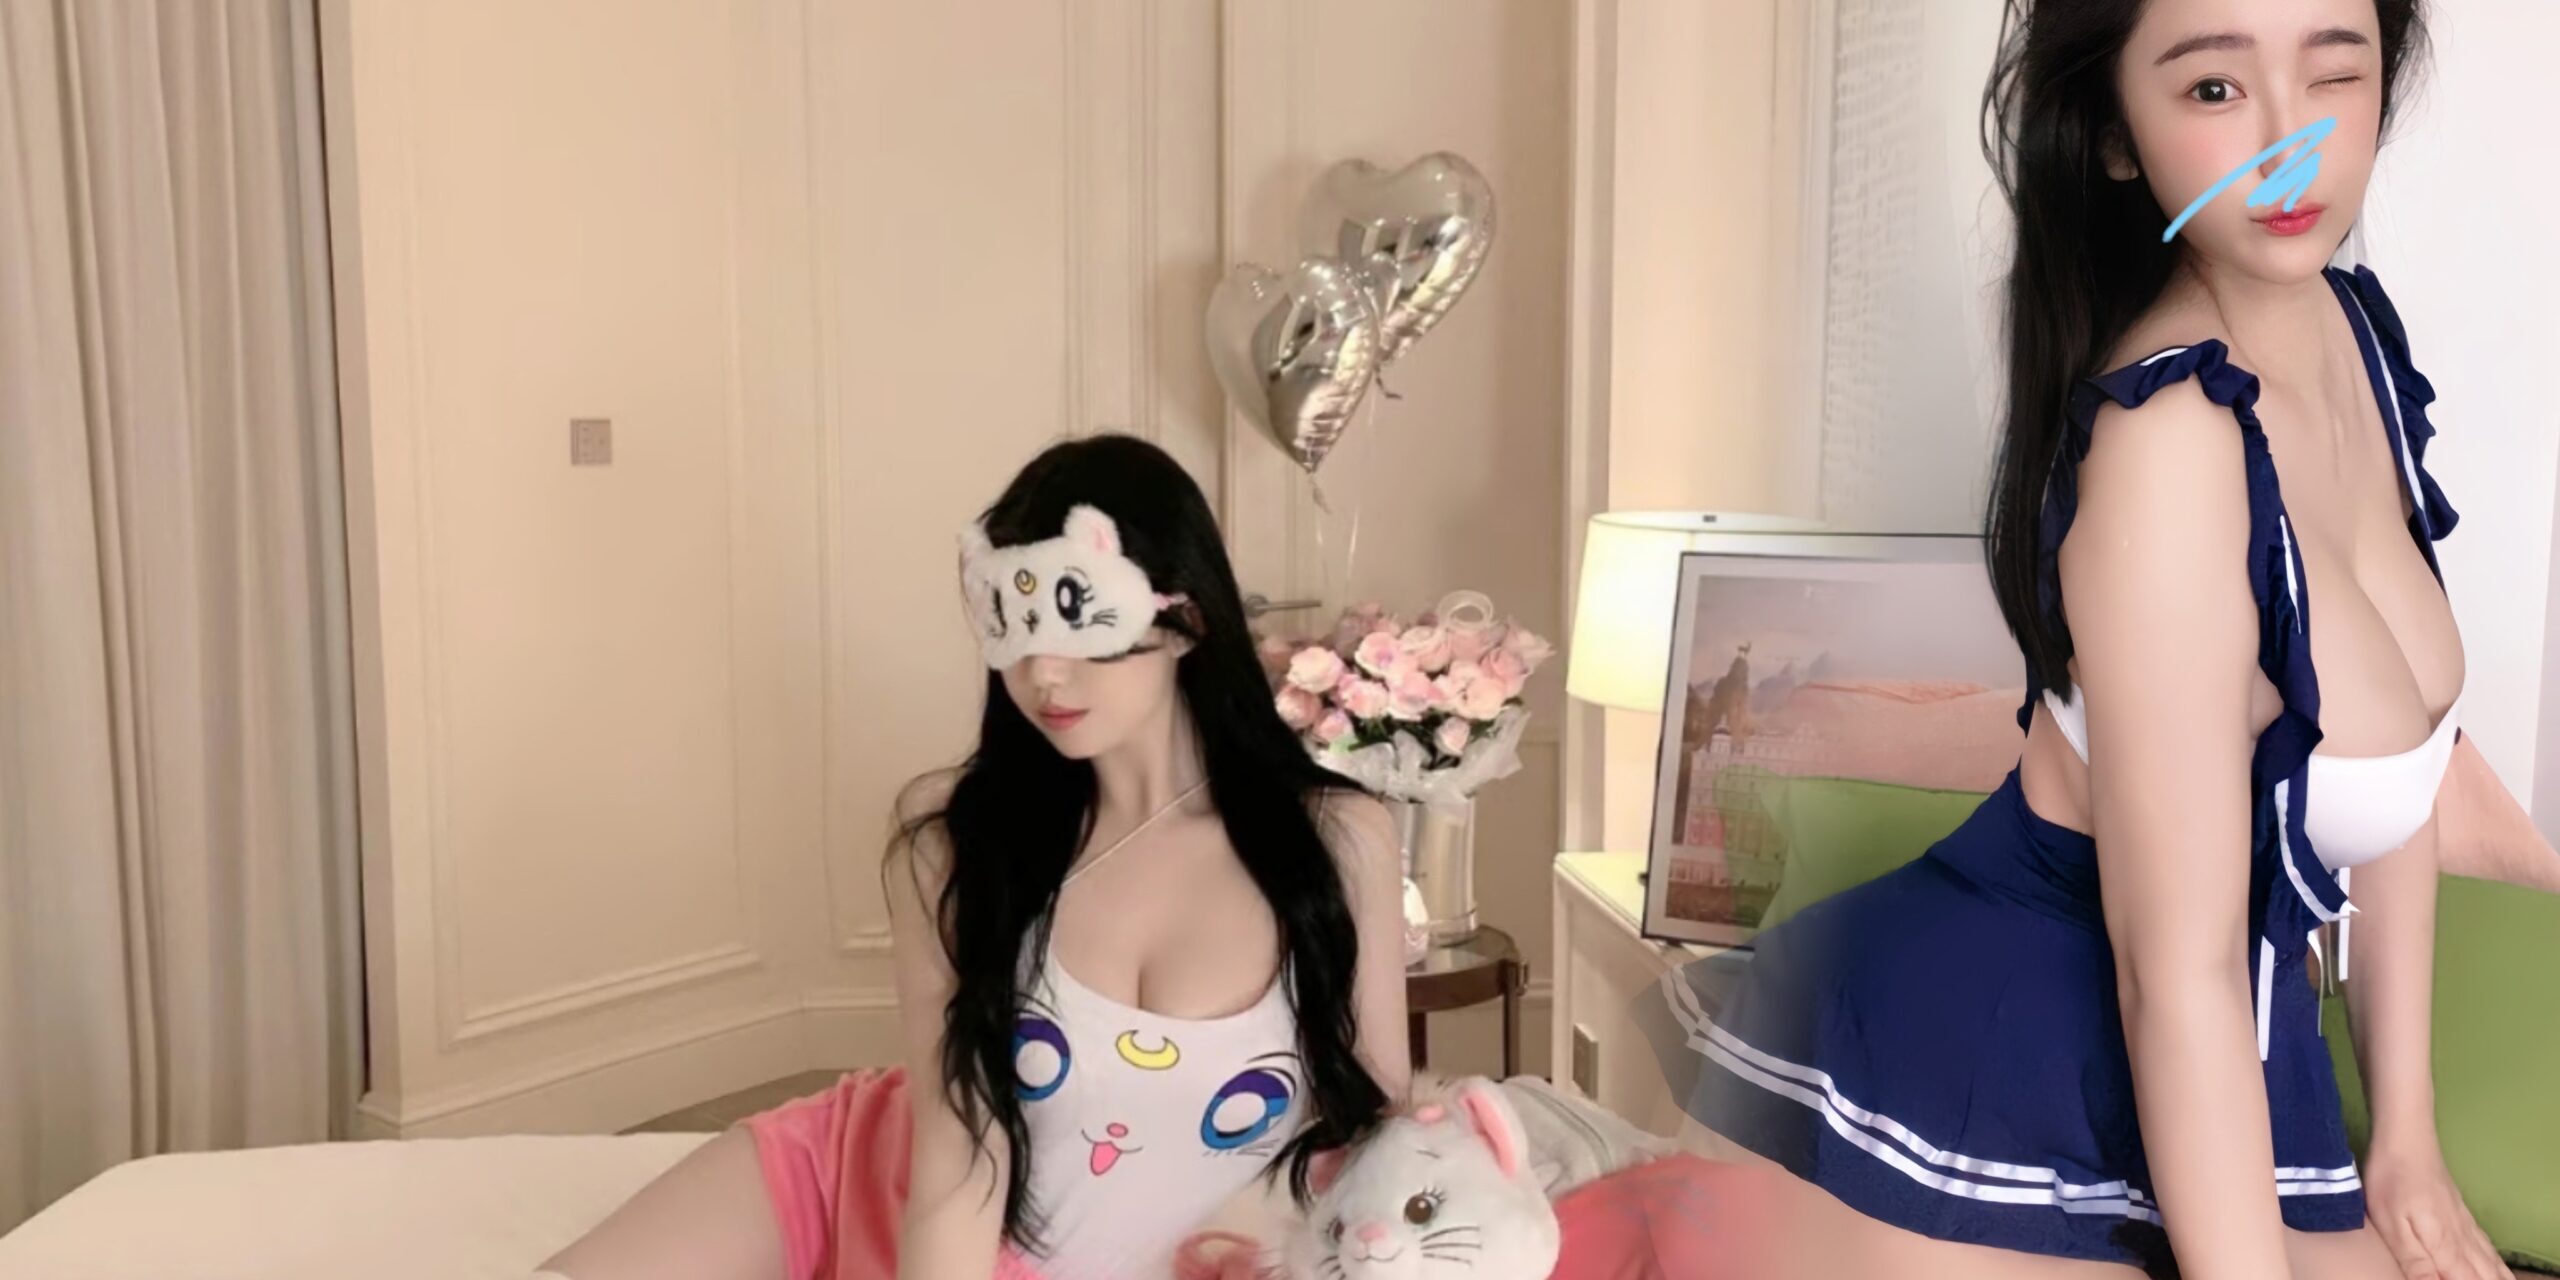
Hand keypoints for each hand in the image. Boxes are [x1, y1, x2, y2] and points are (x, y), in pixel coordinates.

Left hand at [2364, 1137, 2513, 1279]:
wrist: (2407, 1141)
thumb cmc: (2392, 1184)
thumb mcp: (2393, 1227)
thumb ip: (2416, 1264)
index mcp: (2447, 1249)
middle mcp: (2463, 1241)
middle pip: (2485, 1275)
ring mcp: (2466, 1226)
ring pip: (2490, 1262)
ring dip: (2496, 1277)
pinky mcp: (2462, 1214)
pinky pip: (2487, 1248)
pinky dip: (2496, 1263)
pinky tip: (2494, 1266)